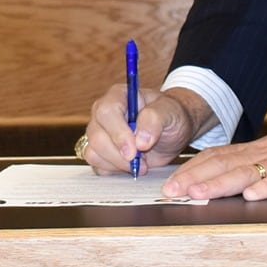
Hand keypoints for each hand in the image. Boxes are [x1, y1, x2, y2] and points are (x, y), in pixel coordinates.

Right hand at [77, 86, 204, 176]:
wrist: (173, 132)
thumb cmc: (171, 116)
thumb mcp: (170, 112)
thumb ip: (155, 120)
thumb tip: (140, 141)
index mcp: (118, 96)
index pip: (107, 112)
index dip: (118, 133)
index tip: (135, 150)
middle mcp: (103, 114)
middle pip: (97, 137)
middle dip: (119, 155)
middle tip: (142, 161)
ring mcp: (99, 133)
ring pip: (94, 153)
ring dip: (118, 164)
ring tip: (141, 162)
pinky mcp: (100, 151)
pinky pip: (97, 165)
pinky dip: (115, 170)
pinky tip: (132, 165)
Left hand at [160, 111, 266, 202]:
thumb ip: (259, 170)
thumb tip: (233, 188)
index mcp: (258, 152)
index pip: (217, 157)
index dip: (192, 170)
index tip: (170, 183)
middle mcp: (265, 154)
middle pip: (224, 164)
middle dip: (195, 178)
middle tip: (170, 192)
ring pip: (248, 170)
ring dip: (221, 183)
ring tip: (199, 194)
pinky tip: (253, 196)